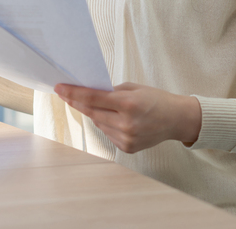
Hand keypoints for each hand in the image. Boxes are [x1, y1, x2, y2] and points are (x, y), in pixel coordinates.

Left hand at [54, 82, 201, 153]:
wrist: (176, 119)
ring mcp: (126, 138)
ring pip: (98, 123)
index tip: (59, 88)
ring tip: (105, 106)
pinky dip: (106, 124)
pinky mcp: (127, 148)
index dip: (73, 93)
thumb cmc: (156, 99)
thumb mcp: (133, 88)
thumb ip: (111, 91)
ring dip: (95, 113)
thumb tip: (87, 93)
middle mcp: (126, 124)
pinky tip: (116, 119)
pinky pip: (107, 133)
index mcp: (128, 104)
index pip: (92, 98)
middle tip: (65, 93)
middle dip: (77, 102)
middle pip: (91, 112)